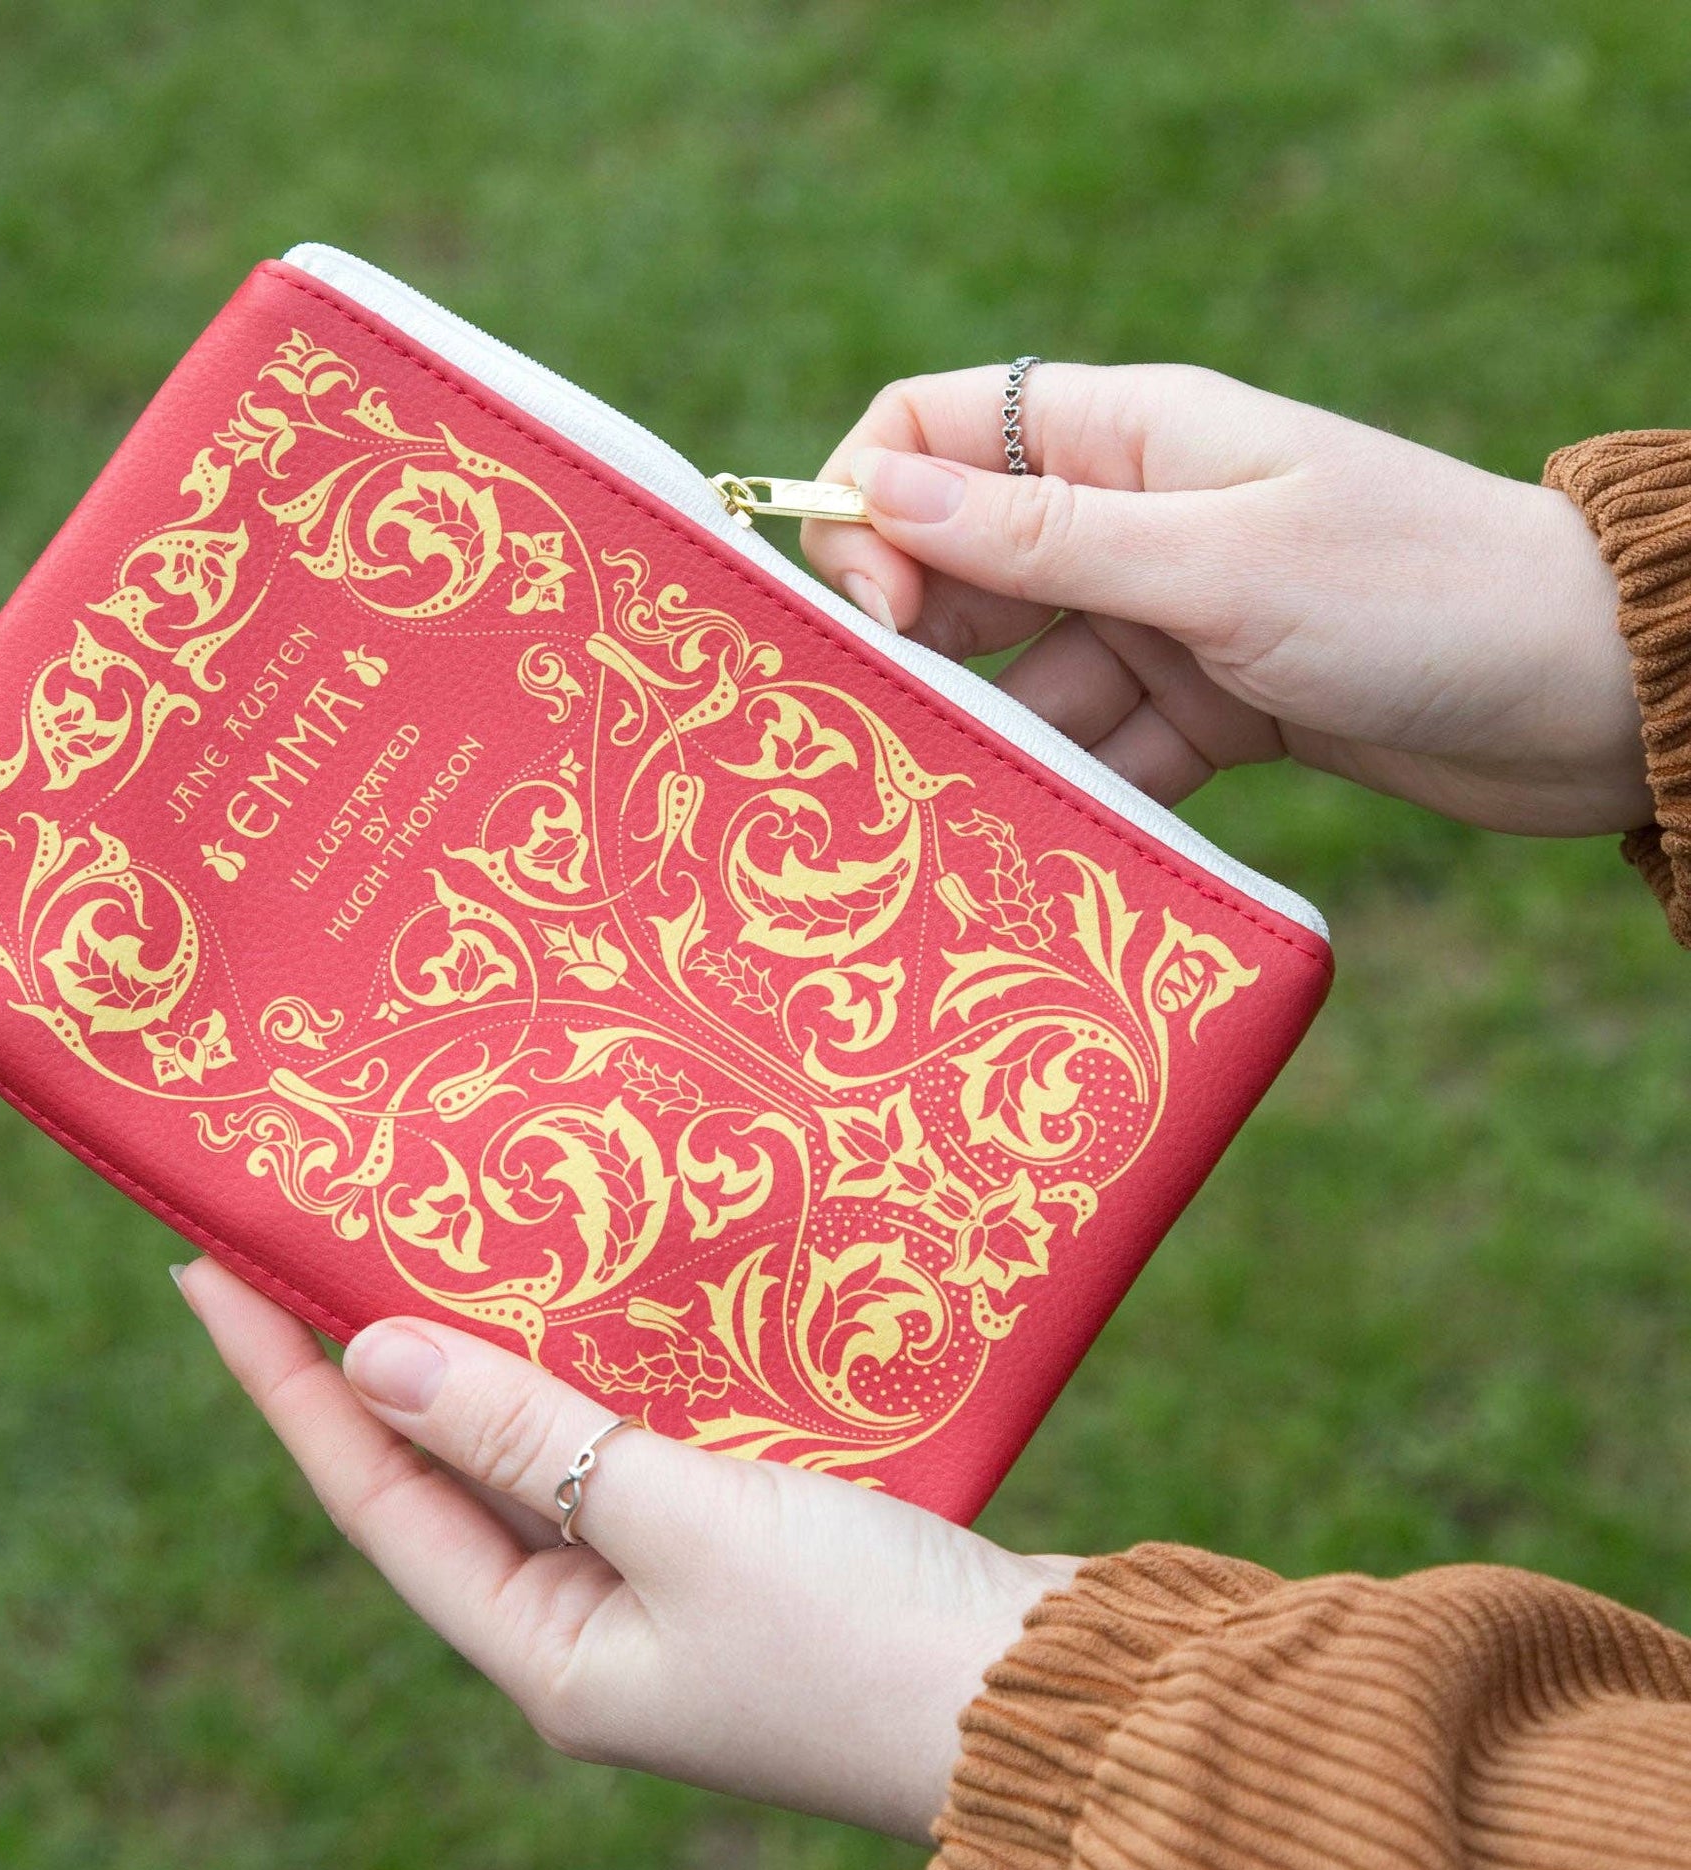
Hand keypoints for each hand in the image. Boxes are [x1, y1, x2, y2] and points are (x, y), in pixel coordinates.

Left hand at [176, 1259, 1077, 1841]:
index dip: (285, 1382)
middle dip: (375, 1362)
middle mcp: (589, 1630)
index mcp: (548, 1654)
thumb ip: (529, 1437)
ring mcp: (666, 1593)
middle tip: (311, 1234)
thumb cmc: (860, 1628)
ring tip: (429, 1244)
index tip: (205, 1269)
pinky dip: (595, 1375)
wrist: (1047, 1696)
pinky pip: (629, 1448)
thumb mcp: (681, 1520)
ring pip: (541, 1456)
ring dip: (488, 1359)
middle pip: (446, 1478)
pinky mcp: (740, 1551)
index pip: (374, 1499)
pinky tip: (591, 1300)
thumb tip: (373, 1355)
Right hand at [802, 363, 1648, 835]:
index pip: (938, 428)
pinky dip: (1077, 795)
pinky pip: (1102, 749)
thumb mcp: (1216, 563)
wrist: (1591, 696)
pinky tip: (1048, 849)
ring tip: (970, 817)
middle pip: (963, 566)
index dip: (872, 504)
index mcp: (1130, 437)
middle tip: (892, 740)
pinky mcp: (1205, 707)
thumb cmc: (1418, 593)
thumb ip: (1045, 537)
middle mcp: (1132, 519)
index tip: (870, 611)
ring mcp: (1167, 618)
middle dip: (917, 647)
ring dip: (999, 744)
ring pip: (1028, 677)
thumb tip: (877, 491)